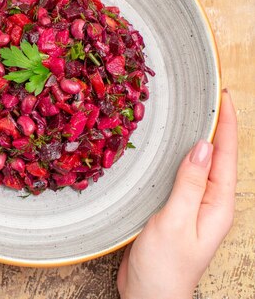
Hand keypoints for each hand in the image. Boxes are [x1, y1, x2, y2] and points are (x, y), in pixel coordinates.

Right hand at [117, 90, 237, 298]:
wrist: (150, 296)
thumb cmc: (165, 266)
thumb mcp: (176, 221)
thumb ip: (190, 183)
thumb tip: (203, 146)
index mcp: (218, 204)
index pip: (225, 155)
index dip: (226, 124)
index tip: (222, 96)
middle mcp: (209, 202)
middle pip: (216, 156)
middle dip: (214, 126)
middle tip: (205, 97)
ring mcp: (192, 206)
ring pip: (198, 165)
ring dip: (195, 139)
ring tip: (189, 114)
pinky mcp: (174, 210)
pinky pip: (180, 177)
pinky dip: (177, 158)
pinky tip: (166, 150)